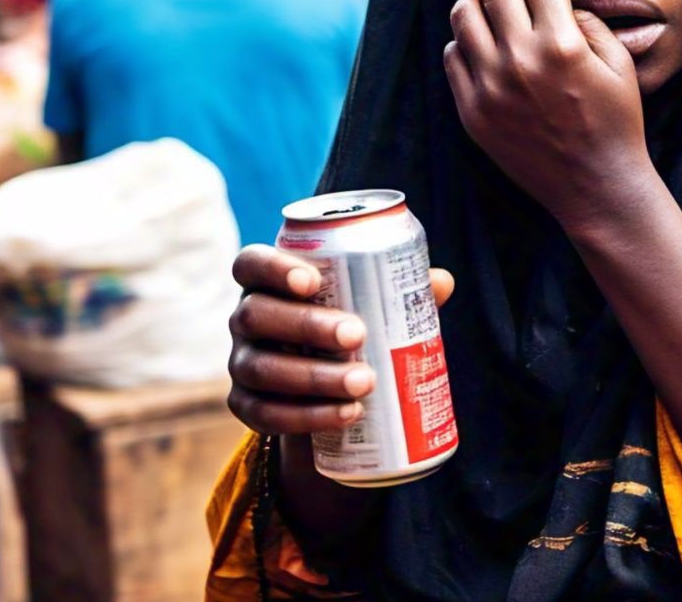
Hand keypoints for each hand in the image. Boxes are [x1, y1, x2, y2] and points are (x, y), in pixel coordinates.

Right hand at [227, 244, 454, 434]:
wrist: (324, 388)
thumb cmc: (348, 325)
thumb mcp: (370, 304)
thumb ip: (399, 289)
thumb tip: (441, 282)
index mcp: (269, 282)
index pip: (251, 265)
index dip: (273, 269)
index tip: (312, 280)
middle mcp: (246, 318)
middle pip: (256, 315)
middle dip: (307, 325)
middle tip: (357, 335)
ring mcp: (240, 363)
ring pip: (261, 368)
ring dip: (314, 377)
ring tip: (365, 382)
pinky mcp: (246, 406)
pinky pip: (265, 415)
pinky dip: (306, 417)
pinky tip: (346, 414)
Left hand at [444, 0, 650, 230]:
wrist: (595, 185)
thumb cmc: (615, 123)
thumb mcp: (620, 64)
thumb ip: (588, 21)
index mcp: (562, 44)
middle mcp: (521, 60)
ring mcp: (490, 87)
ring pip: (462, 14)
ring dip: (478, 6)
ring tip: (493, 16)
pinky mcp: (472, 111)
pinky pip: (452, 56)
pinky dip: (467, 46)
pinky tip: (488, 54)